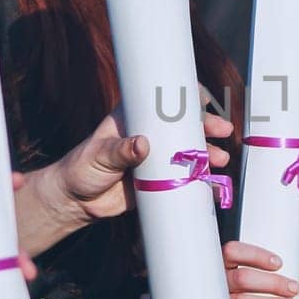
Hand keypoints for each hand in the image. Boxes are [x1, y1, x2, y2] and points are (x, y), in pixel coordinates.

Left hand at [16, 110, 233, 255]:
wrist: (76, 201)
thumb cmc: (82, 167)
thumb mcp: (99, 155)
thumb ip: (120, 150)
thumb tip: (142, 144)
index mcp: (136, 117)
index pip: (165, 99)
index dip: (188, 96)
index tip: (205, 100)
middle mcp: (152, 135)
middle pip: (186, 125)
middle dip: (208, 126)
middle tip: (223, 130)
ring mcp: (159, 158)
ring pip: (191, 151)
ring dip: (209, 154)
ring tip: (220, 160)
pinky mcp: (161, 181)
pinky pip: (187, 178)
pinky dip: (203, 181)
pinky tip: (215, 186)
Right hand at [222, 241, 298, 298]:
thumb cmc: (239, 292)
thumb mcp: (255, 278)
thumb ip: (282, 273)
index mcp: (221, 264)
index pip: (233, 251)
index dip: (256, 255)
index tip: (279, 263)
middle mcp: (215, 283)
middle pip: (242, 278)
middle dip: (272, 283)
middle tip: (294, 289)